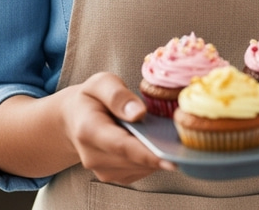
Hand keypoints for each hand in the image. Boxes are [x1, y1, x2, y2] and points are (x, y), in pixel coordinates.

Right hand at [62, 72, 176, 184]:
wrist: (74, 119)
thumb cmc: (91, 97)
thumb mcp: (101, 83)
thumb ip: (118, 95)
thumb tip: (139, 113)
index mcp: (89, 130)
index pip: (121, 146)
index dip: (147, 154)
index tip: (171, 158)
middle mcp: (93, 156)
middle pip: (134, 159)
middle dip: (160, 151)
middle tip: (185, 141)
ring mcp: (103, 170)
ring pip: (140, 168)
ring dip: (158, 155)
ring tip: (172, 137)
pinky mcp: (114, 175)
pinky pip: (140, 171)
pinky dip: (153, 159)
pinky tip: (159, 143)